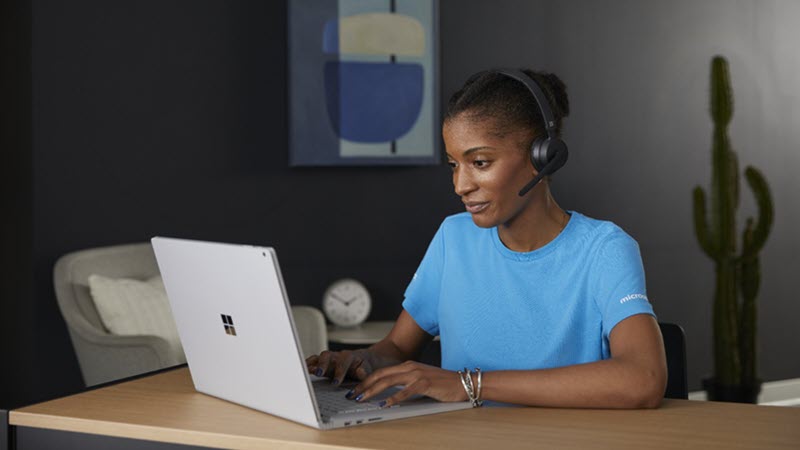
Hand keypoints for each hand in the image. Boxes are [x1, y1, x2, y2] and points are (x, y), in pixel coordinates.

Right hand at [306, 349, 382, 385]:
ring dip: (312, 364)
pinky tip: (302, 371)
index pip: (342, 363)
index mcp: (349, 356)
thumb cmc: (366, 365)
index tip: (336, 382)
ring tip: (305, 372)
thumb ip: (364, 371)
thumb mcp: (369, 369)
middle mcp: (337, 355)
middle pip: (327, 356)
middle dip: (322, 365)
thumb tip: (360, 373)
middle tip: (319, 374)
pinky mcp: (324, 363)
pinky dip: (308, 365)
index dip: (339, 372)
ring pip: (319, 357)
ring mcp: (330, 358)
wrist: (366, 360)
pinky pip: (314, 361)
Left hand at [349, 361, 468, 406]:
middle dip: (364, 385)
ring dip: (373, 390)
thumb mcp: (421, 380)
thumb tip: (388, 394)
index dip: (367, 380)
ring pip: (389, 381)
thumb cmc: (443, 384)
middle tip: (353, 395)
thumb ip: (406, 383)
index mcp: (408, 365)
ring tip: (363, 398)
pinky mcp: (425, 383)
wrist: (463, 383)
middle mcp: (410, 367)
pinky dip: (393, 398)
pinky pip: (405, 391)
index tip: (356, 389)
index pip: (382, 372)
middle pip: (381, 375)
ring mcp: (417, 374)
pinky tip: (385, 404)